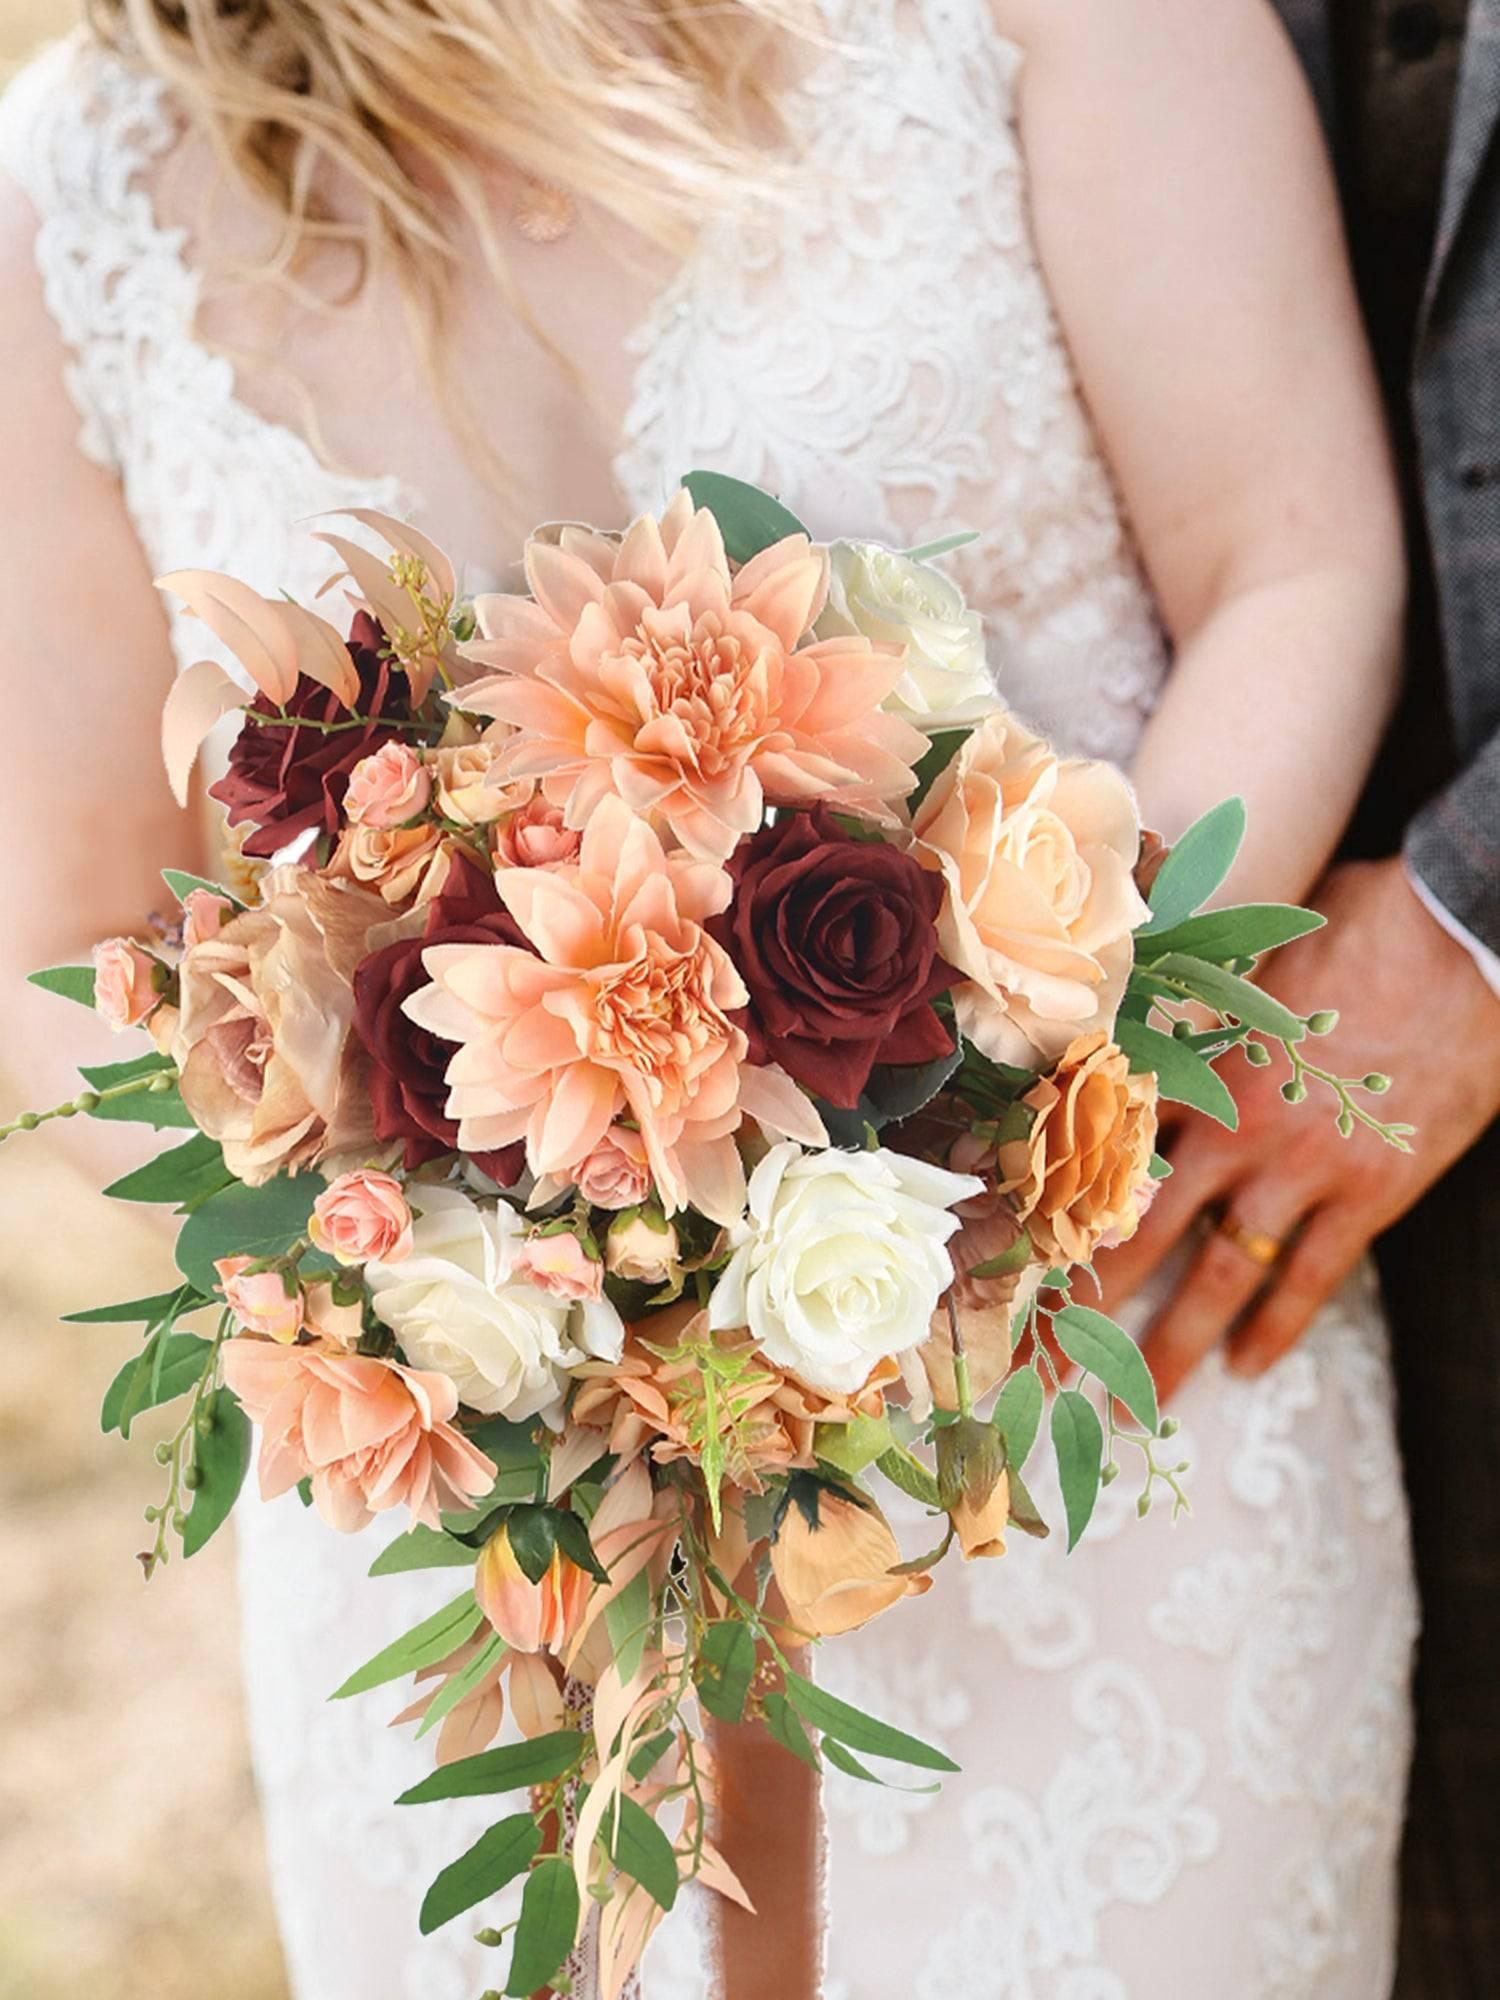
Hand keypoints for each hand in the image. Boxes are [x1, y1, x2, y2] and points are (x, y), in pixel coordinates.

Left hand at [1095, 857, 1499, 1401]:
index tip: (1009, 1256)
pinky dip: (1279, 1322)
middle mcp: (1233, 1127)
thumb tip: (1131, 990)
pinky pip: (1313, 1274)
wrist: (1464, 938)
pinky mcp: (1369, 1191)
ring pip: (1221, 1270)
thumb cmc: (1355, 927)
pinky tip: (1247, 1362)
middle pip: (1143, 1230)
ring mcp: (1302, 1165)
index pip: (1100, 1150)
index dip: (1053, 1205)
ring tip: (1141, 1395)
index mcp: (1193, 1065)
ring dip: (1177, 1338)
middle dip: (1093, 1299)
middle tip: (1049, 1359)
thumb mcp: (1248, 951)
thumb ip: (1190, 995)